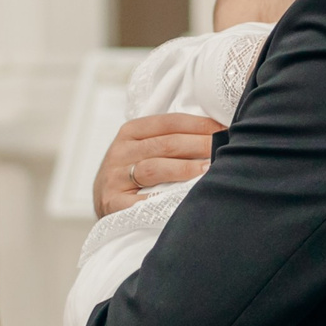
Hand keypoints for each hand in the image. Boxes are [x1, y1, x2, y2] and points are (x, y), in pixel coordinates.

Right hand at [92, 113, 218, 218]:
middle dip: (200, 144)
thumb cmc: (131, 174)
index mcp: (131, 132)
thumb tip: (215, 135)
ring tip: (209, 169)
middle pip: (166, 144)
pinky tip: (186, 198)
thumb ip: (169, 140)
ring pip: (155, 168)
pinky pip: (143, 201)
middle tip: (224, 148)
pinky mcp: (114, 203)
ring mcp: (115, 177)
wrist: (101, 203)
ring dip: (186, 168)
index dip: (200, 124)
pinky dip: (165, 199)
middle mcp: (121, 151)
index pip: (170, 122)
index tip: (224, 129)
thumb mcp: (142, 149)